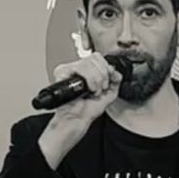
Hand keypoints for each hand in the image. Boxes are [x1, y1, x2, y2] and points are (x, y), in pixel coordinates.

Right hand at [38, 54, 122, 168]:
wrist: (78, 120)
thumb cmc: (88, 110)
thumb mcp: (109, 94)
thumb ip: (116, 80)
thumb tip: (115, 70)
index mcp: (88, 71)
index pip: (98, 57)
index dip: (106, 67)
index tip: (109, 80)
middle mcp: (78, 69)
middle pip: (95, 58)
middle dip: (103, 75)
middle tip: (101, 89)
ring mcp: (70, 70)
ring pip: (89, 63)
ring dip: (97, 80)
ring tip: (94, 91)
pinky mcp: (62, 72)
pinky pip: (80, 68)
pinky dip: (89, 79)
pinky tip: (88, 90)